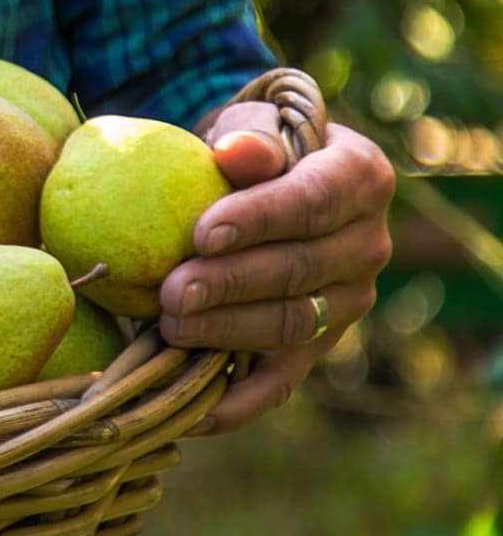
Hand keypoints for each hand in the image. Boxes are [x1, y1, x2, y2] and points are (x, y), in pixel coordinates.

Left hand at [157, 100, 393, 434]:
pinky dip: (234, 402)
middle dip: (229, 285)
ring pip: (290, 326)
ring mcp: (348, 302)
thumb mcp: (249, 124)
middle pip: (298, 272)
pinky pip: (279, 383)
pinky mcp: (317, 346)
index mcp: (360, 177)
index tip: (200, 233)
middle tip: (168, 291)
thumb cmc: (248, 146)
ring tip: (167, 327)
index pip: (311, 203)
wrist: (259, 180)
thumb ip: (248, 136)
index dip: (258, 220)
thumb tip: (235, 152)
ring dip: (225, 333)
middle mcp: (367, 245)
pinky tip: (188, 411)